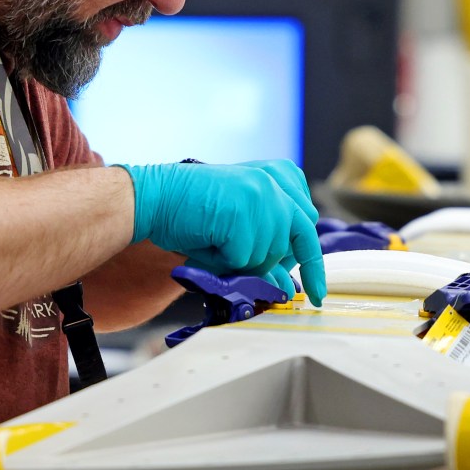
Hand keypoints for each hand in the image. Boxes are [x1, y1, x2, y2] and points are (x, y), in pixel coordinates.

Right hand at [119, 160, 326, 303]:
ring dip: (239, 260)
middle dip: (268, 264)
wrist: (152, 197)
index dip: (311, 263)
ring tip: (213, 238)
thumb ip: (267, 247)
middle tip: (243, 268)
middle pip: (292, 245)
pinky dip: (222, 261)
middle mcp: (274, 183)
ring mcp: (262, 196)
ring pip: (267, 256)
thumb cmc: (190, 213)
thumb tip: (287, 288)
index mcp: (278, 176)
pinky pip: (243, 260)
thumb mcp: (238, 227)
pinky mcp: (244, 212)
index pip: (308, 226)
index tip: (316, 292)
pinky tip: (206, 239)